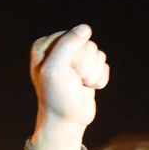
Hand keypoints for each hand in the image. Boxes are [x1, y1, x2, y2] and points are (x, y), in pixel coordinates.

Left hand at [30, 24, 109, 149]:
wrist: (66, 121)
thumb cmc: (57, 96)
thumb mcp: (55, 69)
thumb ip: (68, 44)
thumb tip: (85, 28)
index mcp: (44, 45)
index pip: (72, 37)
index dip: (72, 56)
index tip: (62, 72)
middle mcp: (58, 49)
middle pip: (87, 45)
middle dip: (84, 66)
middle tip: (72, 81)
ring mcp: (74, 59)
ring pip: (97, 54)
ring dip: (91, 74)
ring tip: (78, 85)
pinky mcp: (87, 69)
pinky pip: (104, 64)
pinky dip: (99, 78)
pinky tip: (87, 87)